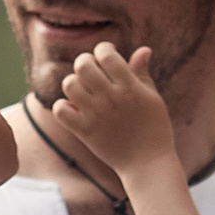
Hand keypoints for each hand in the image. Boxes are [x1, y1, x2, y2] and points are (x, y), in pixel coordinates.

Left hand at [52, 42, 172, 179]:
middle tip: (90, 70)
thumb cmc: (154, 128)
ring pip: (69, 85)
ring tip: (81, 90)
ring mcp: (96, 115)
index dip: (103, 49)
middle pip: (83, 65)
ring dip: (72, 83)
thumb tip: (143, 49)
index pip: (106, 54)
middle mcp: (111, 98)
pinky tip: (73, 108)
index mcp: (130, 86)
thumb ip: (142, 73)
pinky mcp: (85, 132)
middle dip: (84, 62)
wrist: (148, 164)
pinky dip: (62, 106)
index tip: (106, 56)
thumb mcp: (152, 98)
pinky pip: (61, 111)